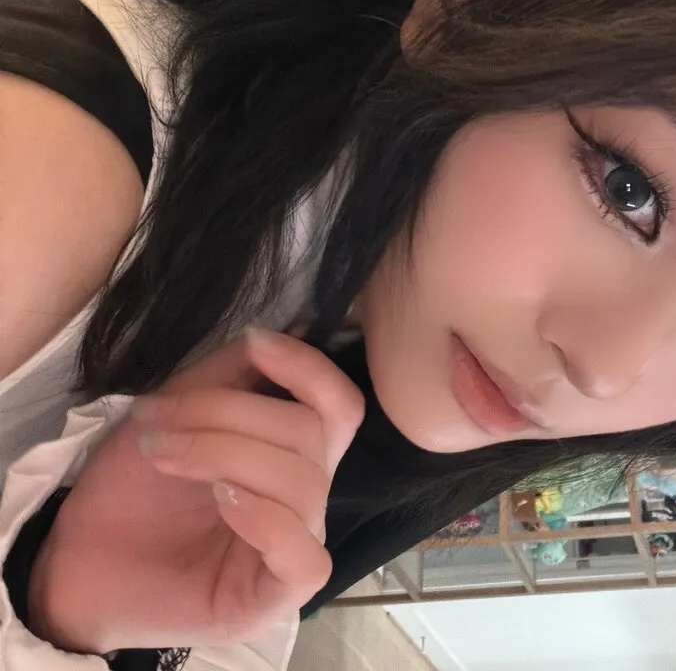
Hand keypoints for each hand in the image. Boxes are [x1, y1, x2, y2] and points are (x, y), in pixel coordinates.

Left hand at [27, 327, 364, 653]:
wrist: (84, 558)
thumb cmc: (136, 484)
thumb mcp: (179, 407)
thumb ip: (231, 372)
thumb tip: (279, 332)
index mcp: (292, 450)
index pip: (339, 405)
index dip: (309, 368)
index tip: (257, 343)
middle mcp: (305, 494)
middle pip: (310, 433)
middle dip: (229, 413)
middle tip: (159, 418)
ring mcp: (297, 544)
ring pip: (302, 482)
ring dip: (223, 453)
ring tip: (164, 453)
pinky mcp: (278, 594)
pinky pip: (301, 552)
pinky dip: (265, 517)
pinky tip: (221, 501)